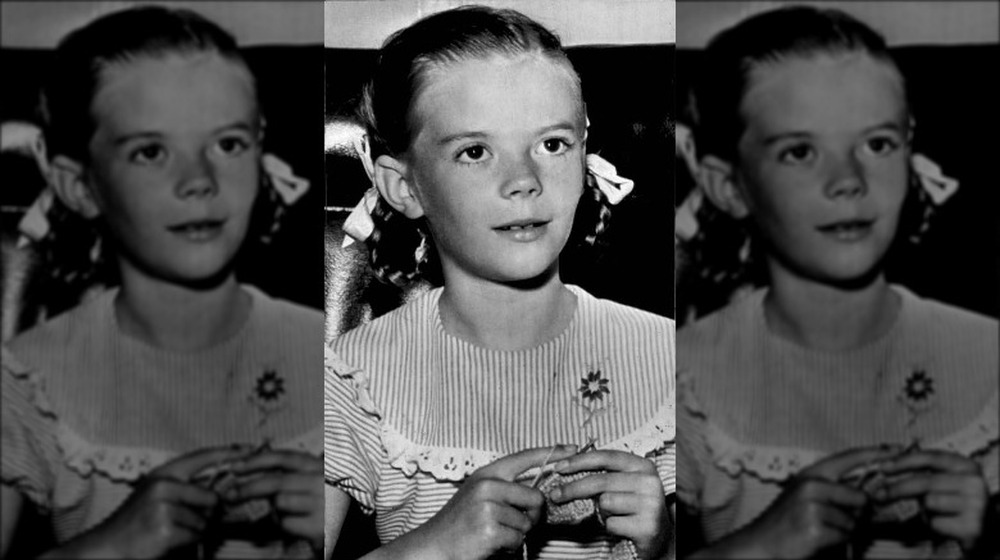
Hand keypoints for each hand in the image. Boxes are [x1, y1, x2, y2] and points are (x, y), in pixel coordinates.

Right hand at [89, 445, 252, 558]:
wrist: (107, 547)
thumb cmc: (136, 522)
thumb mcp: (158, 495)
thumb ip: (186, 488)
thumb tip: (222, 490)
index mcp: (163, 473)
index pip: (203, 458)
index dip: (229, 453)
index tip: (251, 450)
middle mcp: (163, 485)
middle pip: (211, 498)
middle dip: (209, 514)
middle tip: (186, 521)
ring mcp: (163, 507)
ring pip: (204, 520)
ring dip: (195, 530)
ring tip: (170, 530)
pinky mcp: (165, 529)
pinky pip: (195, 536)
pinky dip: (187, 542)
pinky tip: (168, 540)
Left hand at [227, 449, 323, 551]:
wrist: (358, 522)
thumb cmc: (330, 499)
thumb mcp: (315, 478)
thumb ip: (291, 472)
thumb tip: (252, 469)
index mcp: (320, 465)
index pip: (283, 457)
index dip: (256, 460)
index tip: (234, 466)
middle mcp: (323, 481)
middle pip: (276, 481)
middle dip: (247, 488)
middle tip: (228, 495)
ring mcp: (323, 503)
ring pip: (279, 503)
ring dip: (276, 510)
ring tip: (293, 513)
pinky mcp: (320, 526)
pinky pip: (286, 523)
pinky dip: (287, 525)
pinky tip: (301, 526)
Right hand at [405, 445, 577, 559]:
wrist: (433, 545)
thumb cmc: (459, 522)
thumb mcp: (479, 495)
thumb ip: (505, 488)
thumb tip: (540, 490)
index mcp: (487, 473)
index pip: (525, 458)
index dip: (551, 453)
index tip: (573, 449)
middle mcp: (487, 485)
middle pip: (535, 497)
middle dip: (532, 516)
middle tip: (514, 524)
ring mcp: (487, 507)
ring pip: (527, 522)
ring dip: (516, 533)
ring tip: (494, 534)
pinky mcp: (489, 529)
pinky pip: (517, 538)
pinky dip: (509, 546)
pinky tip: (491, 543)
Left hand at [549, 450, 668, 559]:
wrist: (660, 536)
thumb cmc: (634, 508)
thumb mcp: (623, 484)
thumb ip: (603, 474)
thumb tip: (566, 469)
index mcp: (642, 466)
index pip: (606, 457)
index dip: (579, 460)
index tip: (558, 467)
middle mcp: (650, 482)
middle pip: (601, 480)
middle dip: (573, 488)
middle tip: (555, 495)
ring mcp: (651, 504)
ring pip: (605, 502)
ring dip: (601, 512)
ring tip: (614, 515)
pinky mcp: (647, 526)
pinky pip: (612, 523)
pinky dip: (610, 527)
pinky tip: (622, 527)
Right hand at [734, 446, 900, 558]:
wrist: (761, 542)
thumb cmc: (786, 519)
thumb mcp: (806, 495)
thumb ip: (834, 489)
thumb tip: (869, 494)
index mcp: (810, 473)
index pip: (849, 458)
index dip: (876, 454)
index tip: (899, 450)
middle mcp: (811, 485)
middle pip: (859, 496)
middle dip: (857, 512)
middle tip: (836, 519)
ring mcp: (812, 506)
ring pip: (853, 520)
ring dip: (844, 529)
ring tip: (820, 529)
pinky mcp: (814, 528)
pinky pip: (844, 536)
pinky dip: (836, 541)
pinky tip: (817, 538)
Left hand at [879, 449, 988, 551]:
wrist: (986, 530)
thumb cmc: (957, 502)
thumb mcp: (945, 481)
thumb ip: (923, 472)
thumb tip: (884, 467)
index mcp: (966, 465)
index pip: (929, 457)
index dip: (903, 461)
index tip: (882, 467)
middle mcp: (974, 482)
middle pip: (924, 481)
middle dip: (896, 488)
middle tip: (878, 495)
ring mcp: (976, 504)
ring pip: (928, 503)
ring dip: (924, 510)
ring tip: (939, 512)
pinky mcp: (972, 527)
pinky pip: (936, 523)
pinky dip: (934, 525)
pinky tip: (947, 525)